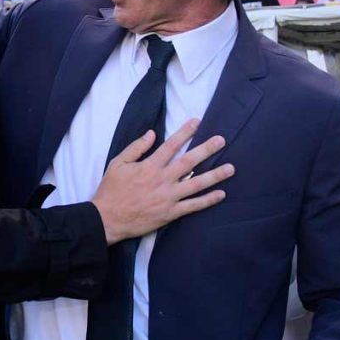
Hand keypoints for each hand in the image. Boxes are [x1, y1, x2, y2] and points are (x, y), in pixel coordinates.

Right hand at [92, 120, 233, 244]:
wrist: (108, 218)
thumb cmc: (111, 190)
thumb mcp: (118, 163)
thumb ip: (136, 147)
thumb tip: (152, 133)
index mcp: (149, 166)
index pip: (171, 145)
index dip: (185, 132)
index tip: (197, 121)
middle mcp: (162, 180)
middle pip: (189, 162)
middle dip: (207, 150)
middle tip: (222, 140)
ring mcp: (168, 197)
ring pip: (196, 185)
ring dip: (215, 176)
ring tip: (231, 168)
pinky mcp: (170, 213)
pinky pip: (193, 206)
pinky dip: (208, 201)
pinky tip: (221, 194)